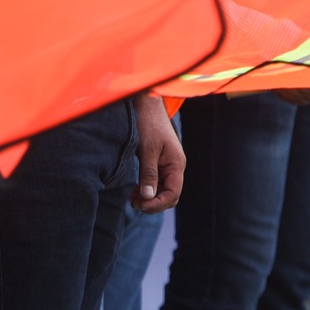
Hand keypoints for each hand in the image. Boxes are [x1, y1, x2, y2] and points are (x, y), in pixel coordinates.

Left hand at [132, 95, 184, 213]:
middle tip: (134, 203)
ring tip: (132, 199)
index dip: (158, 204)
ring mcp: (167, 165)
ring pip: (162, 190)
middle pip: (169, 195)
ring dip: (149, 198)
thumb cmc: (148, 124)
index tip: (141, 205)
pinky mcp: (159, 162)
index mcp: (176, 164)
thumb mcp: (147, 149)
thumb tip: (148, 197)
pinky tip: (134, 191)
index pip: (173, 194)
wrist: (147, 104)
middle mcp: (175, 167)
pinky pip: (156, 182)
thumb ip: (149, 174)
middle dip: (153, 203)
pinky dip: (146, 189)